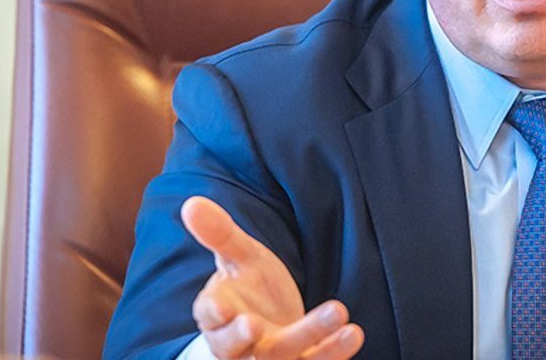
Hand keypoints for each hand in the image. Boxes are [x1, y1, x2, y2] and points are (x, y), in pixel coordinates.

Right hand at [182, 196, 364, 358]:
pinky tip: (353, 332)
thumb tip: (192, 202)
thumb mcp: (239, 258)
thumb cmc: (250, 287)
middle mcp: (239, 345)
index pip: (209, 316)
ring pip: (282, 354)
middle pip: (232, 348)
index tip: (222, 306)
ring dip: (309, 334)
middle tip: (253, 325)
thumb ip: (219, 234)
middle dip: (241, 338)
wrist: (275, 322)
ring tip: (337, 310)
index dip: (213, 313)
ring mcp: (271, 358)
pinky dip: (334, 351)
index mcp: (218, 315)